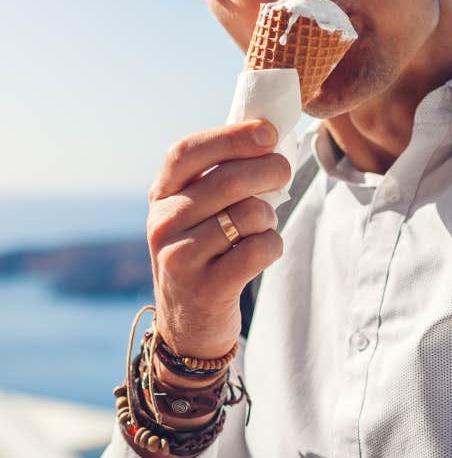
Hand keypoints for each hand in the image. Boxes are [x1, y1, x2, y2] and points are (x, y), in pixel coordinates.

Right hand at [146, 120, 288, 359]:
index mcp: (162, 195)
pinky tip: (261, 252)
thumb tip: (269, 134)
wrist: (189, 324)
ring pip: (250, 213)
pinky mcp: (206, 287)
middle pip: (229, 179)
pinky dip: (272, 244)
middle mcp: (163, 223)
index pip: (187, 152)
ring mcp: (180, 257)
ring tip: (259, 227)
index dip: (231, 137)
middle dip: (271, 169)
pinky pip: (259, 248)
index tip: (268, 133)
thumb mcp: (199, 210)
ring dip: (269, 216)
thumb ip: (223, 173)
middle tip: (283, 173)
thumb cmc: (208, 250)